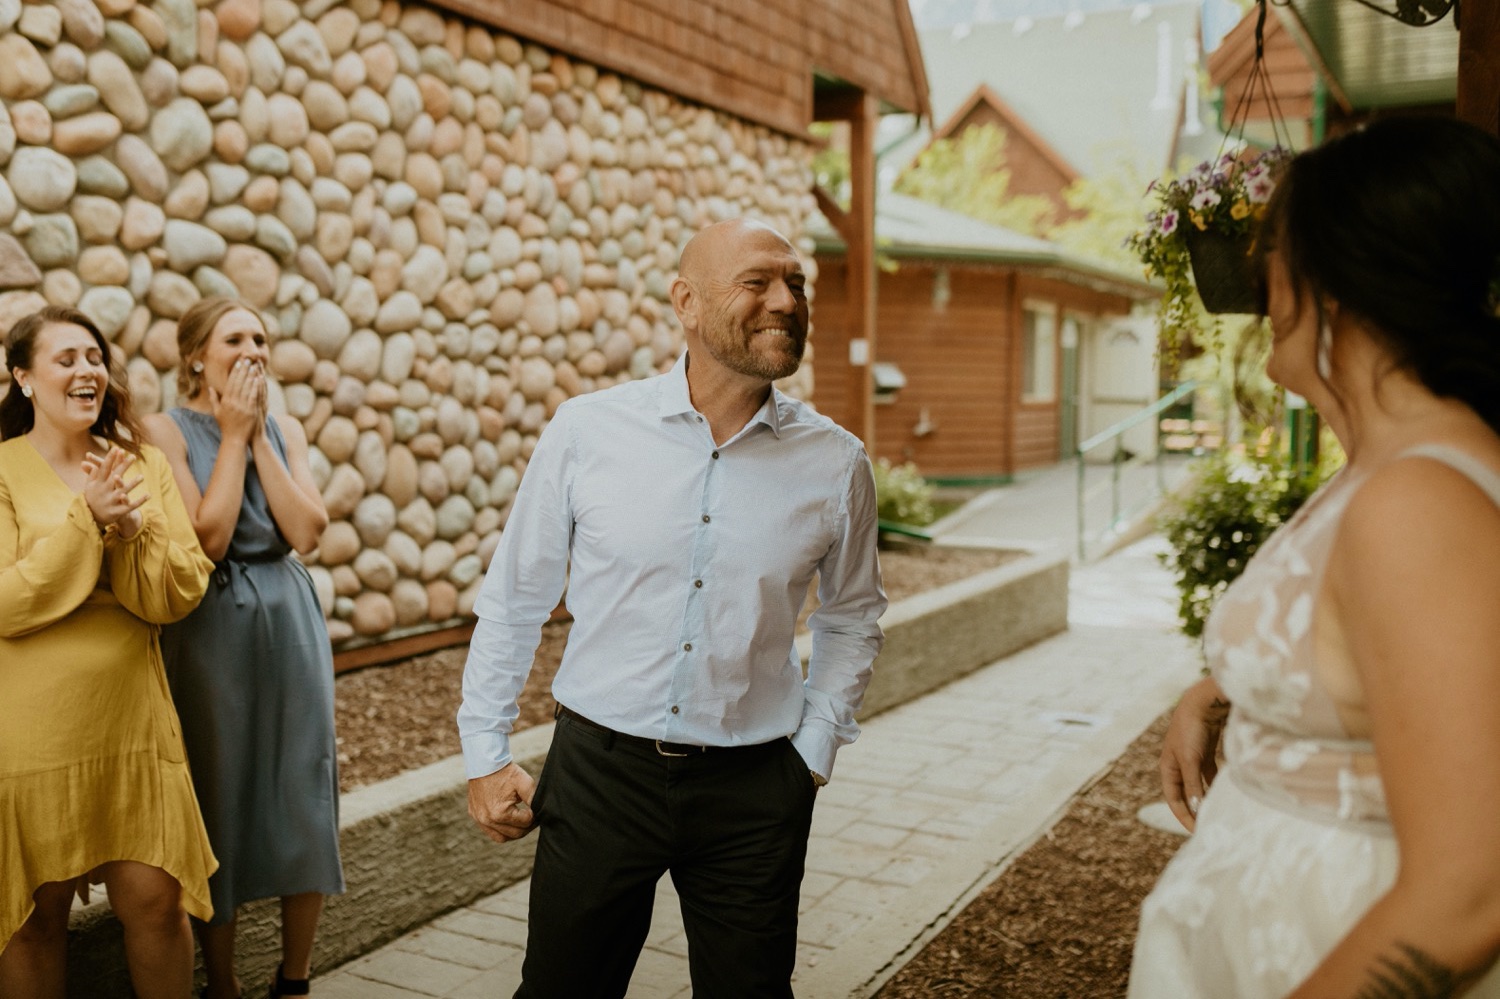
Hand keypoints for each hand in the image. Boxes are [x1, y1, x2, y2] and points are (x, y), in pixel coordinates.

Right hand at [82, 449, 147, 537]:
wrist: (90, 518)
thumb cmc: (92, 499)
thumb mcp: (89, 487)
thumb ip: (92, 475)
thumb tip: (90, 463)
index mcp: (98, 484)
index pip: (105, 469)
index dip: (110, 458)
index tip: (117, 448)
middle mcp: (105, 491)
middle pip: (115, 476)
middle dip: (123, 466)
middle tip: (133, 456)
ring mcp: (111, 501)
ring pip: (123, 491)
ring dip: (132, 484)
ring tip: (142, 476)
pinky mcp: (118, 511)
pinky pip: (130, 506)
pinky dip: (139, 501)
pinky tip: (148, 495)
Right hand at [210, 358, 263, 442]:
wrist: (234, 439)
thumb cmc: (225, 426)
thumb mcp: (217, 412)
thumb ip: (214, 399)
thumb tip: (210, 388)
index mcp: (225, 401)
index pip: (230, 383)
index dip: (235, 372)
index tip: (238, 363)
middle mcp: (233, 402)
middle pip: (239, 382)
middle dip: (243, 370)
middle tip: (247, 359)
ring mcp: (242, 406)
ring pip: (247, 387)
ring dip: (250, 375)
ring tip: (254, 366)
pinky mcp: (251, 411)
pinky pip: (254, 396)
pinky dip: (256, 386)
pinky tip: (259, 379)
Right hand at [467, 763, 537, 843]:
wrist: (484, 762)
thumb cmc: (505, 772)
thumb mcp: (525, 783)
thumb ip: (534, 799)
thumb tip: (541, 811)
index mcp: (500, 814)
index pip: (525, 823)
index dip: (535, 816)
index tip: (537, 809)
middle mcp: (487, 820)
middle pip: (515, 834)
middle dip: (527, 826)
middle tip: (533, 817)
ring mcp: (479, 819)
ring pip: (501, 838)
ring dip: (513, 832)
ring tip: (521, 822)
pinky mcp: (474, 815)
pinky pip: (490, 831)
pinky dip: (500, 829)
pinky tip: (508, 820)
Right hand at [1160, 677, 1228, 832]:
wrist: (1204, 702)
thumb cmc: (1192, 730)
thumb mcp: (1190, 760)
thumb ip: (1193, 784)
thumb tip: (1195, 809)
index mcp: (1167, 767)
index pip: (1174, 798)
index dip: (1183, 815)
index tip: (1196, 832)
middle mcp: (1178, 764)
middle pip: (1186, 793)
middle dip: (1195, 809)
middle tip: (1209, 826)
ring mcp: (1192, 758)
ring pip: (1199, 785)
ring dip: (1207, 797)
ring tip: (1219, 812)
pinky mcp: (1206, 752)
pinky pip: (1210, 774)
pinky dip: (1216, 783)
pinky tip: (1226, 791)